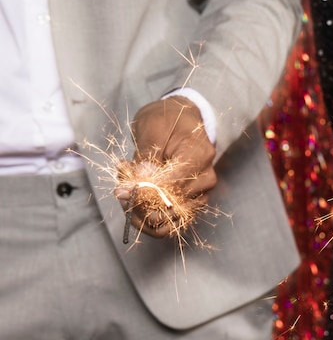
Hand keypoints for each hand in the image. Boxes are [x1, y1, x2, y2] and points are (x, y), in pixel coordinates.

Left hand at [114, 96, 216, 237]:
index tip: (120, 190)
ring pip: (168, 220)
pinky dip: (147, 214)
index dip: (145, 192)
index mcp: (199, 155)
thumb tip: (142, 180)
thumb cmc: (167, 118)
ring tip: (126, 190)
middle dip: (139, 202)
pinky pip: (169, 221)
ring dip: (141, 211)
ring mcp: (201, 192)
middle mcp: (206, 177)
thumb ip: (147, 155)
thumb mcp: (152, 128)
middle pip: (171, 207)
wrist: (180, 119)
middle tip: (120, 187)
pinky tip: (136, 197)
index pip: (173, 185)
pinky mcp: (193, 202)